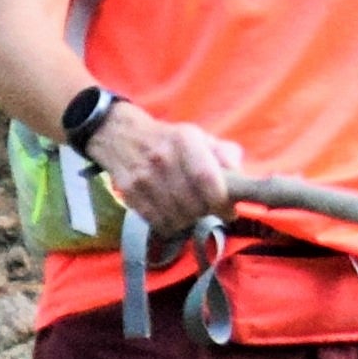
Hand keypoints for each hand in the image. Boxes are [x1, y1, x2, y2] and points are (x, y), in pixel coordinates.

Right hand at [91, 103, 240, 230]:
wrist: (119, 134)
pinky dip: (170, 224)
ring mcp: (143, 177)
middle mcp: (162, 158)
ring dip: (189, 220)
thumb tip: (239, 175)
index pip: (206, 177)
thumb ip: (225, 153)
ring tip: (190, 211)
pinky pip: (158, 222)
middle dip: (206, 213)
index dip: (220, 200)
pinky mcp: (129, 193)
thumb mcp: (199, 137)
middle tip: (209, 210)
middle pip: (193, 203)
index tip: (228, 210)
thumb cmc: (169, 140)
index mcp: (184, 140)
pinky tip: (173, 213)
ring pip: (176, 217)